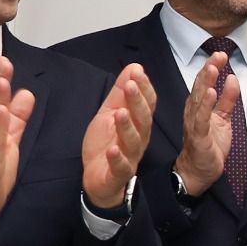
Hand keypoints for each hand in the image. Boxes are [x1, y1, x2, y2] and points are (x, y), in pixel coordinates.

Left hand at [83, 63, 156, 209]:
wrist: (99, 179)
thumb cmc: (107, 144)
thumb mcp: (111, 112)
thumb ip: (121, 92)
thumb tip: (134, 67)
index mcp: (139, 123)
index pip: (147, 103)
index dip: (144, 88)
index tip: (138, 72)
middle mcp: (139, 139)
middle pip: (142, 119)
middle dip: (137, 101)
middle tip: (132, 85)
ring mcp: (129, 156)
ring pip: (132, 141)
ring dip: (127, 126)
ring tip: (120, 113)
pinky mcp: (118, 173)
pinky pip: (120, 166)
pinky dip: (117, 158)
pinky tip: (112, 149)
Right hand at [175, 54, 237, 193]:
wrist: (200, 170)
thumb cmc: (209, 144)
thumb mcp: (223, 118)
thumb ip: (228, 99)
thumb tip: (232, 78)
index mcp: (200, 105)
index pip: (205, 81)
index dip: (213, 66)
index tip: (222, 52)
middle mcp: (194, 111)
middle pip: (200, 85)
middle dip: (209, 68)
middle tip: (218, 53)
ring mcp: (194, 123)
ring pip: (198, 99)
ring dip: (205, 82)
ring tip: (213, 68)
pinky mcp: (198, 136)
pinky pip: (201, 118)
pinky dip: (205, 106)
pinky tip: (210, 94)